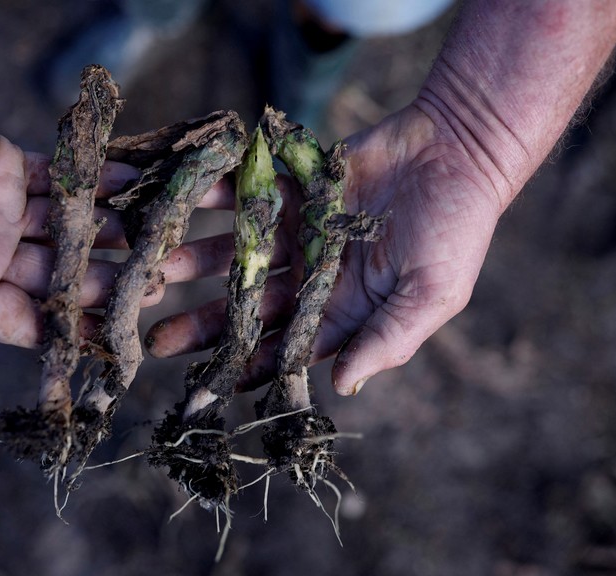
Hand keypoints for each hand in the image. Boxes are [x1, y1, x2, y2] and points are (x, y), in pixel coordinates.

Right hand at [0, 34, 163, 426]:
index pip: (29, 324)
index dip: (74, 332)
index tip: (124, 337)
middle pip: (58, 277)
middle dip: (106, 279)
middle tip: (158, 280)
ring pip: (66, 230)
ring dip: (109, 231)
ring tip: (160, 234)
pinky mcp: (8, 168)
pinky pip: (63, 181)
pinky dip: (97, 183)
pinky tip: (136, 184)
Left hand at [146, 105, 505, 394]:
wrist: (461, 148)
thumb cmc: (457, 228)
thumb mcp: (432, 293)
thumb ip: (388, 339)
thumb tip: (342, 387)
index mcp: (344, 309)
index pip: (288, 347)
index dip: (250, 367)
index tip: (207, 387)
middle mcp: (314, 276)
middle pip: (250, 305)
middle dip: (206, 323)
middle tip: (157, 339)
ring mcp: (300, 231)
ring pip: (238, 253)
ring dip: (196, 262)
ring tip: (154, 271)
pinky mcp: (294, 188)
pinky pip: (248, 194)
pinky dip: (217, 199)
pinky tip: (181, 204)